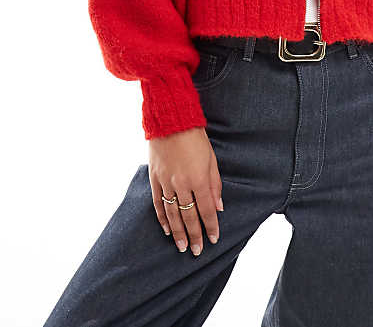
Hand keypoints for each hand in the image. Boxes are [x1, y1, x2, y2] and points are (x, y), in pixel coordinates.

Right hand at [148, 126, 223, 256]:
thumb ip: (215, 185)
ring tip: (182, 247)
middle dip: (194, 235)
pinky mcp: (154, 178)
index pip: (206, 210)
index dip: (210, 226)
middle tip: (197, 251)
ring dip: (178, 232)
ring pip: (172, 213)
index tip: (214, 239)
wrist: (171, 120)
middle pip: (189, 216)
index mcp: (198, 179)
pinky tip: (167, 229)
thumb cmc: (195, 138)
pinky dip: (162, 218)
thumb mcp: (212, 159)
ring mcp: (165, 182)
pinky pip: (158, 203)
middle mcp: (181, 184)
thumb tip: (218, 207)